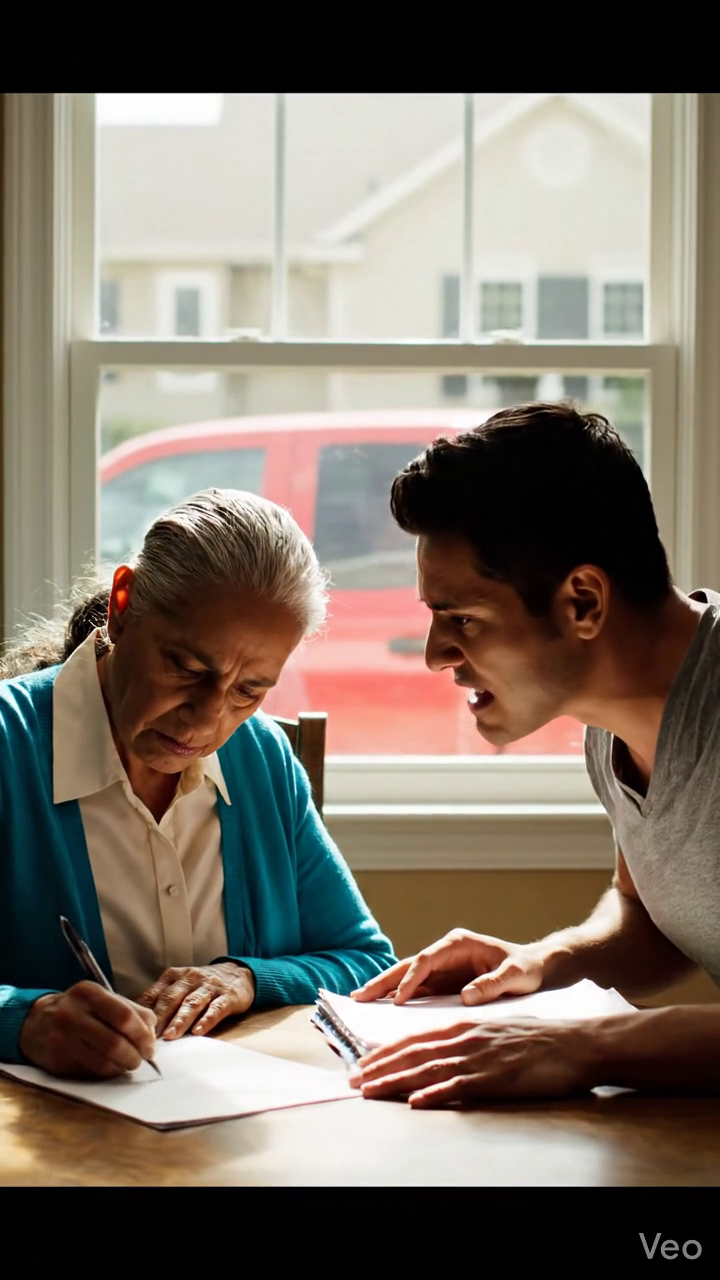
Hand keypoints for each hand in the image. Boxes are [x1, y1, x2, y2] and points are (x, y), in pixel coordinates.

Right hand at [18, 982, 156, 1079]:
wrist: (35, 1022)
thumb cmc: (77, 1010)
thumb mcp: (100, 999)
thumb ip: (130, 1010)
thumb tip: (153, 1031)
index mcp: (89, 993)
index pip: (124, 1016)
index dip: (143, 1034)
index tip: (151, 1045)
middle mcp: (72, 1013)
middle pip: (116, 1041)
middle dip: (136, 1054)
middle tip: (144, 1058)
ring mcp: (62, 1038)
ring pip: (104, 1060)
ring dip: (124, 1066)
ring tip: (130, 1063)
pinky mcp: (58, 1059)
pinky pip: (92, 1070)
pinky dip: (109, 1071)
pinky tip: (113, 1067)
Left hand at [136, 962, 254, 1038]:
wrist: (237, 973)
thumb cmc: (200, 985)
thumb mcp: (179, 985)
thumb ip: (159, 1000)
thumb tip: (133, 1021)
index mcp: (174, 976)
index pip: (155, 994)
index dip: (143, 1011)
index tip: (133, 1028)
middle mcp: (190, 978)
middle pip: (171, 998)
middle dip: (159, 1018)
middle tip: (148, 1036)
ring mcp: (209, 987)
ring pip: (192, 1003)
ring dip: (180, 1020)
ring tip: (170, 1036)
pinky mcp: (228, 996)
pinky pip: (216, 1008)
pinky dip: (207, 1020)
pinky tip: (199, 1031)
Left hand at [349, 1018, 592, 1106]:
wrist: (575, 1043)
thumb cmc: (538, 1040)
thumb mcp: (494, 1031)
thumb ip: (466, 1040)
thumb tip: (440, 1053)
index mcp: (465, 1026)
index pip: (415, 1038)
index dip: (386, 1051)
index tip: (362, 1063)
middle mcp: (466, 1038)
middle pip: (413, 1053)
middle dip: (379, 1066)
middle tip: (352, 1080)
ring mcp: (480, 1058)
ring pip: (428, 1070)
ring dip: (395, 1081)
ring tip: (369, 1091)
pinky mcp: (497, 1078)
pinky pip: (460, 1087)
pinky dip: (435, 1094)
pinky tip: (416, 1103)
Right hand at [352, 928, 544, 1005]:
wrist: (535, 969)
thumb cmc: (526, 969)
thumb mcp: (514, 976)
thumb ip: (492, 984)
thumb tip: (465, 997)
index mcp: (458, 944)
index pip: (427, 960)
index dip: (411, 979)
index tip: (399, 999)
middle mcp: (445, 953)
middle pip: (408, 965)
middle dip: (384, 980)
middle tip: (358, 995)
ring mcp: (442, 968)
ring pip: (407, 977)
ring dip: (384, 988)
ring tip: (359, 999)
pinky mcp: (442, 983)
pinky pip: (416, 990)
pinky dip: (398, 997)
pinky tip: (381, 1008)